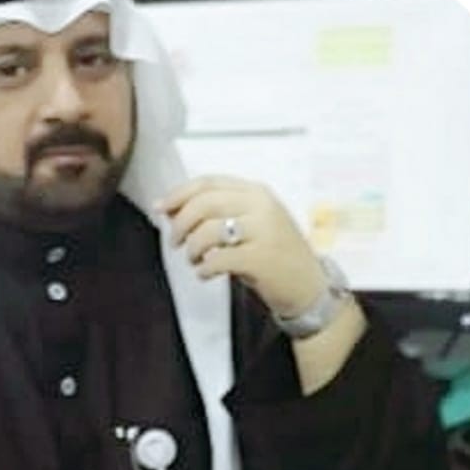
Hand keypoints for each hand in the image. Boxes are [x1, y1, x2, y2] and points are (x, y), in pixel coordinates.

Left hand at [158, 175, 326, 317]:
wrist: (309, 286)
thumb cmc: (273, 255)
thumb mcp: (250, 225)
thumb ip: (217, 213)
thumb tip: (170, 209)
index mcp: (256, 192)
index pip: (208, 183)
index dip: (179, 194)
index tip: (160, 208)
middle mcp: (261, 206)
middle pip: (204, 204)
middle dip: (180, 223)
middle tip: (174, 242)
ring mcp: (264, 231)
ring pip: (208, 231)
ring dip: (192, 248)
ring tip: (194, 260)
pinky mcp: (262, 258)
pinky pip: (219, 259)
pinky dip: (204, 268)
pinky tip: (206, 274)